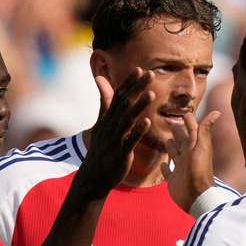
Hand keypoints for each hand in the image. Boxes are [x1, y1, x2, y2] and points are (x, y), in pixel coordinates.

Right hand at [74, 68, 153, 198]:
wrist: (94, 176)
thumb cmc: (101, 148)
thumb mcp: (101, 123)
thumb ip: (104, 101)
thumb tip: (100, 79)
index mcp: (108, 118)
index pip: (118, 96)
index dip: (129, 82)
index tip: (139, 69)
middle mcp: (111, 125)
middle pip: (124, 103)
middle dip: (137, 88)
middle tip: (150, 74)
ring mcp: (115, 139)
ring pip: (127, 119)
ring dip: (139, 106)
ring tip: (152, 94)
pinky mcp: (120, 153)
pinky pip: (130, 140)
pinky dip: (138, 131)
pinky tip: (148, 122)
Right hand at [161, 110, 219, 212]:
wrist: (196, 196)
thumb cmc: (199, 170)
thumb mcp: (201, 147)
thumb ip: (205, 130)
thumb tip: (217, 111)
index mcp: (194, 147)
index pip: (192, 131)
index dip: (189, 122)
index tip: (185, 113)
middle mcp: (187, 156)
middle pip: (181, 141)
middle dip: (177, 132)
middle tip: (171, 122)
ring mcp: (180, 168)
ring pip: (174, 154)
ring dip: (171, 147)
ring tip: (167, 140)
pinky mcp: (174, 180)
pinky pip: (168, 172)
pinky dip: (164, 168)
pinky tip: (162, 164)